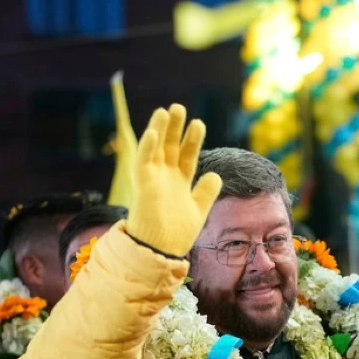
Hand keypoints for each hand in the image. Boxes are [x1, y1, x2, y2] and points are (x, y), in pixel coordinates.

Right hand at [125, 104, 222, 257]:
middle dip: (175, 128)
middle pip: (170, 147)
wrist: (161, 251)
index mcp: (179, 183)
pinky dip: (147, 147)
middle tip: (179, 107)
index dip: (192, 139)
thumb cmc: (176, 234)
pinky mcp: (143, 185)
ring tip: (165, 111)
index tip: (199, 123)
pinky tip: (153, 132)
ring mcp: (153, 180)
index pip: (186, 155)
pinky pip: (143, 162)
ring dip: (159, 130)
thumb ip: (206, 192)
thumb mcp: (198, 210)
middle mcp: (165, 178)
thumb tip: (215, 175)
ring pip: (155, 149)